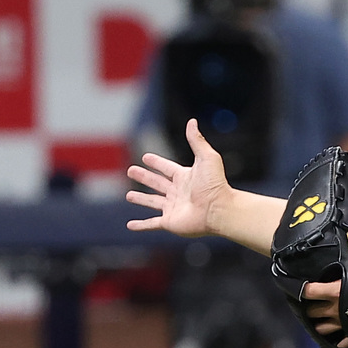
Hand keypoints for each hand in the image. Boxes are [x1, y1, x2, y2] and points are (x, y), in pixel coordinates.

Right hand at [125, 119, 229, 237]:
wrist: (218, 210)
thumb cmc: (215, 184)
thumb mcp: (206, 157)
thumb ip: (196, 140)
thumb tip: (192, 121)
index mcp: (185, 177)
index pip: (167, 168)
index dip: (156, 162)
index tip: (145, 157)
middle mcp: (178, 192)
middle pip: (157, 183)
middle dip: (144, 177)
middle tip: (131, 171)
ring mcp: (173, 208)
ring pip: (152, 202)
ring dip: (141, 199)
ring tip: (129, 196)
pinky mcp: (170, 222)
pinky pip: (151, 223)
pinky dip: (141, 225)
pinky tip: (130, 225)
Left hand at [302, 279, 347, 345]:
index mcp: (335, 292)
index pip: (309, 291)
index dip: (301, 289)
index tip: (299, 287)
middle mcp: (335, 309)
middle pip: (311, 311)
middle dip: (310, 308)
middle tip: (313, 304)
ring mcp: (342, 323)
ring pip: (321, 328)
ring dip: (320, 324)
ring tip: (321, 320)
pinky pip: (341, 341)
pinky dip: (339, 340)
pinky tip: (340, 337)